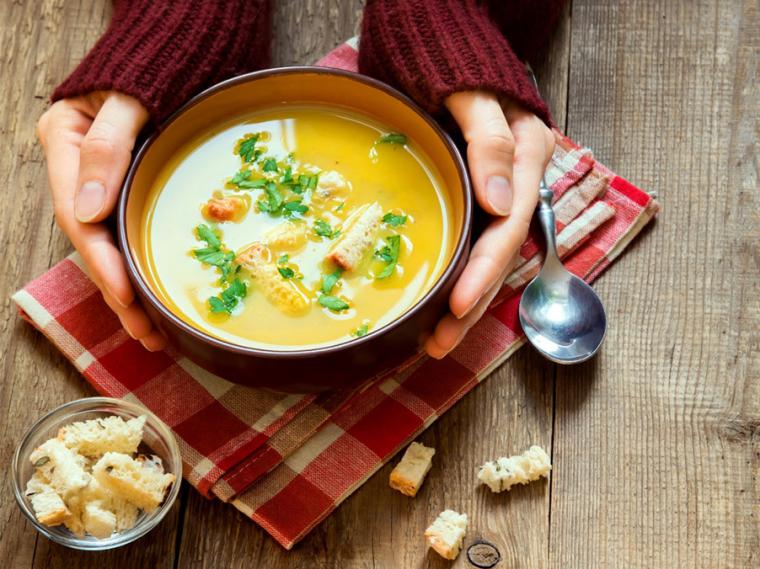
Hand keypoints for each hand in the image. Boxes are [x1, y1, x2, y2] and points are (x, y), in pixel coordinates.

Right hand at [37, 91, 165, 350]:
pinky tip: (157, 295)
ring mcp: (102, 180)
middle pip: (95, 242)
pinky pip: (130, 232)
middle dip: (120, 292)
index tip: (128, 297)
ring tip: (155, 332)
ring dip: (131, 290)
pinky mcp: (128, 186)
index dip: (104, 262)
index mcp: (65, 145)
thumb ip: (106, 146)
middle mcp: (79, 171)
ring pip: (112, 244)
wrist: (177, 45)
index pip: (80, 218)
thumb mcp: (127, 99)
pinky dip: (142, 265)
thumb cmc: (153, 65)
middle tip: (148, 334)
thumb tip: (87, 212)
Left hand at [425, 91, 554, 358]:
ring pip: (490, 258)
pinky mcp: (485, 200)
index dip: (483, 270)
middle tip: (439, 343)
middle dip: (471, 303)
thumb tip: (499, 202)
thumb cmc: (460, 69)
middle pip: (500, 255)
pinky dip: (462, 279)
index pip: (508, 227)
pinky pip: (478, 246)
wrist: (456, 58)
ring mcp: (504, 194)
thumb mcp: (474, 95)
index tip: (456, 305)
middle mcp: (520, 184)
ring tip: (437, 340)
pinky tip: (444, 305)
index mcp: (527, 157)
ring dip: (466, 302)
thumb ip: (489, 140)